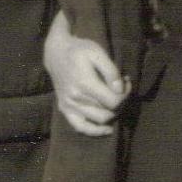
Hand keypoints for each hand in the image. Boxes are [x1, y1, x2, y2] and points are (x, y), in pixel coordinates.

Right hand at [43, 11, 128, 135]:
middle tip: (122, 89)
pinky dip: (95, 131)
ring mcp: (69, 105)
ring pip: (100, 120)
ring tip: (114, 100)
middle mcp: (76, 97)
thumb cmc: (78, 50)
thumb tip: (120, 90)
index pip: (114, 101)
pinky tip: (108, 129)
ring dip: (112, 113)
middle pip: (109, 111)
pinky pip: (81, 128)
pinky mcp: (64, 109)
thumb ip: (111, 71)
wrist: (56, 53)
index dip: (125, 95)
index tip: (126, 83)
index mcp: (84, 83)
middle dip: (121, 102)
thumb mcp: (97, 52)